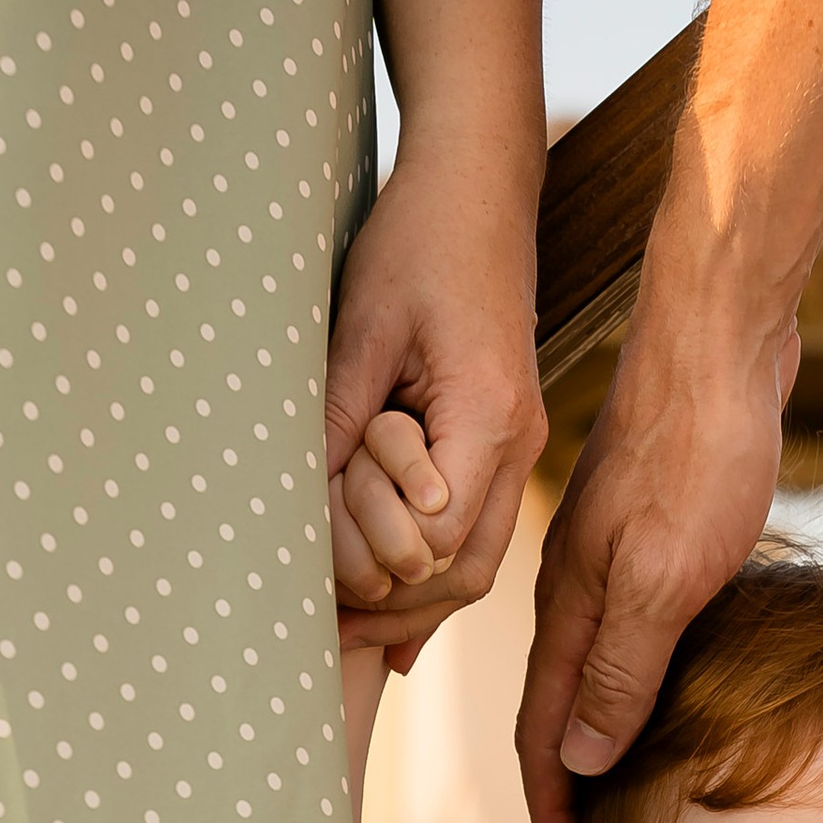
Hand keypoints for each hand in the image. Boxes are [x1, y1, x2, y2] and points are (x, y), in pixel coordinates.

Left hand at [326, 149, 546, 657]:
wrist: (477, 189)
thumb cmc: (418, 242)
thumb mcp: (362, 329)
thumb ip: (340, 422)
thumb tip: (303, 508)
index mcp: (488, 417)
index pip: (438, 538)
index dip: (378, 568)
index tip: (319, 582)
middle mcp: (519, 444)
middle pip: (466, 572)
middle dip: (395, 610)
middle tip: (323, 633)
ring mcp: (519, 447)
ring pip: (476, 564)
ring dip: (412, 602)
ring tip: (346, 630)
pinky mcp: (503, 441)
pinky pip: (476, 533)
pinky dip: (431, 573)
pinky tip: (394, 617)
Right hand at [514, 268, 798, 822]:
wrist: (719, 337)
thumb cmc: (699, 447)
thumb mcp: (663, 574)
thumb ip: (622, 667)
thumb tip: (585, 760)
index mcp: (571, 606)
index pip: (545, 733)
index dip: (555, 809)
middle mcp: (578, 588)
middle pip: (560, 710)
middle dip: (569, 790)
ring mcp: (611, 557)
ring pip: (592, 669)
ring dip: (599, 739)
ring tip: (625, 797)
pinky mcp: (649, 531)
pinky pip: (629, 629)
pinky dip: (635, 682)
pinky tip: (668, 694)